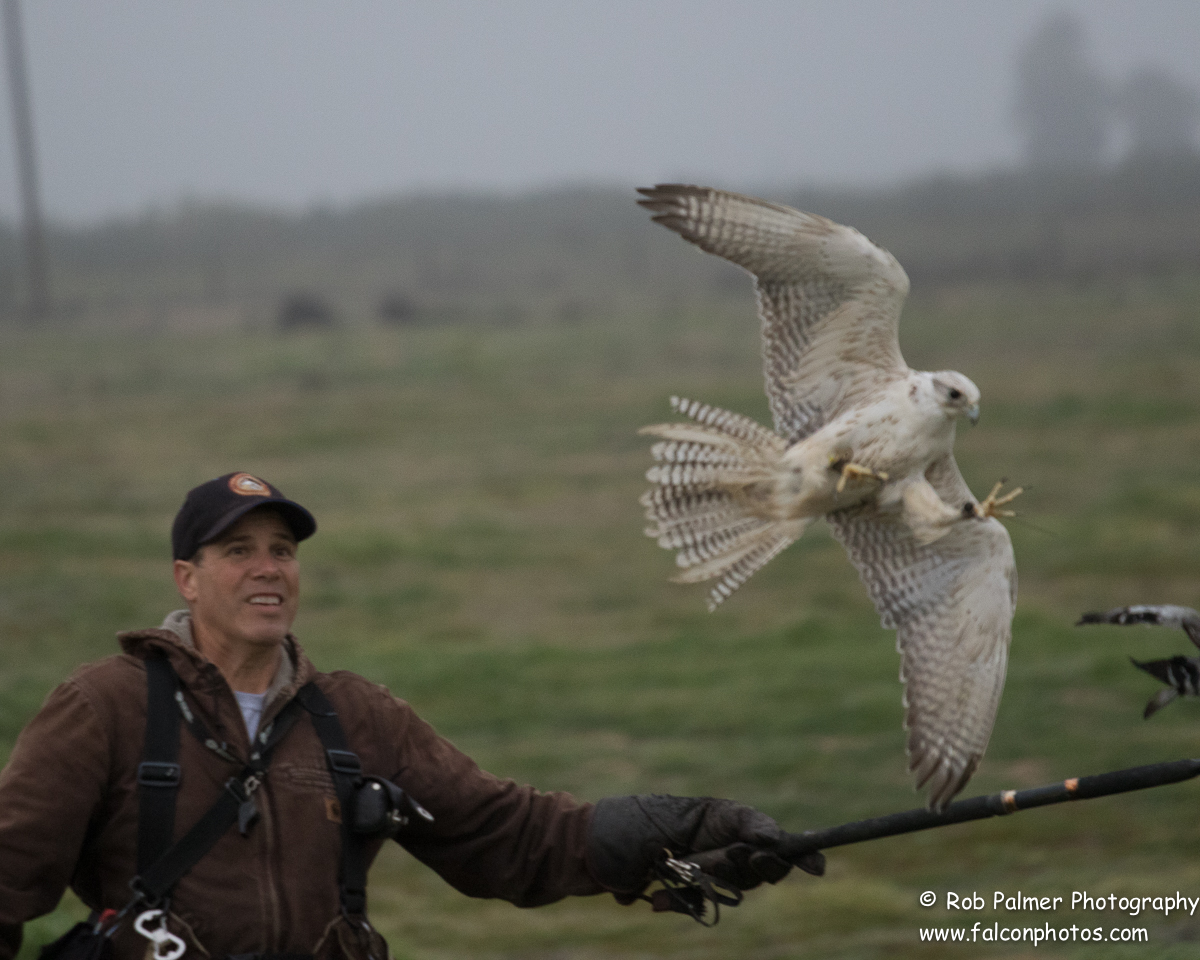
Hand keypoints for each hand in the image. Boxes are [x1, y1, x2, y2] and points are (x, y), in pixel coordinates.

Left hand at [587, 794, 823, 900]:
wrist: (582, 851)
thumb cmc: (627, 824)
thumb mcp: (681, 818)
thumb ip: (729, 826)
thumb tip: (773, 837)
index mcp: (719, 815)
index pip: (767, 834)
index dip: (795, 850)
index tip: (817, 868)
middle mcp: (715, 840)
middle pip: (753, 867)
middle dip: (736, 869)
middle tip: (711, 862)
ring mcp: (699, 868)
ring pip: (727, 890)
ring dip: (700, 888)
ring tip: (667, 878)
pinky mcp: (682, 890)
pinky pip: (699, 906)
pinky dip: (680, 903)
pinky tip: (656, 897)